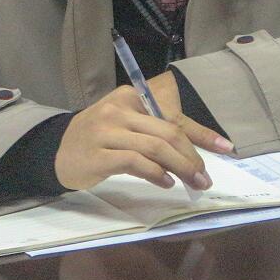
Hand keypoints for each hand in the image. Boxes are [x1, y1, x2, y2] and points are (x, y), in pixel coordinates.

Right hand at [54, 76, 232, 191]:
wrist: (54, 152)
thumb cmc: (95, 140)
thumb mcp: (123, 126)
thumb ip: (152, 131)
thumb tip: (191, 151)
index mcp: (129, 97)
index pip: (172, 117)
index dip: (200, 135)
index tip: (225, 148)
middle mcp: (119, 109)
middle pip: (167, 132)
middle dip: (191, 156)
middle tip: (205, 177)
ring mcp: (107, 131)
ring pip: (155, 147)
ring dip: (179, 167)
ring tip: (192, 182)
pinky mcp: (99, 154)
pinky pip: (135, 162)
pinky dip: (155, 173)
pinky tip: (165, 182)